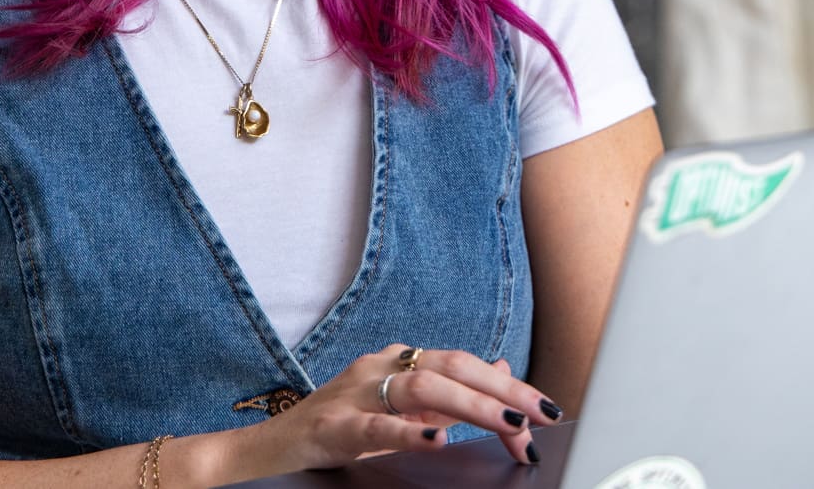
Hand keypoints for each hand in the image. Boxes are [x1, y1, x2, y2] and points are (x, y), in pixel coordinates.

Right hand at [233, 345, 558, 478]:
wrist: (269, 449)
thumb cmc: (336, 428)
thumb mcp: (399, 410)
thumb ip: (449, 395)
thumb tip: (503, 371)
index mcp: (400, 363)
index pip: (465, 364)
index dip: (507, 385)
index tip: (545, 410)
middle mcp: (381, 368)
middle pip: (451, 366)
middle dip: (502, 389)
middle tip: (541, 413)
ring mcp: (355, 393)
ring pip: (420, 386)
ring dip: (470, 404)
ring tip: (506, 423)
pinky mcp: (332, 426)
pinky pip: (373, 425)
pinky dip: (407, 432)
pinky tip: (436, 440)